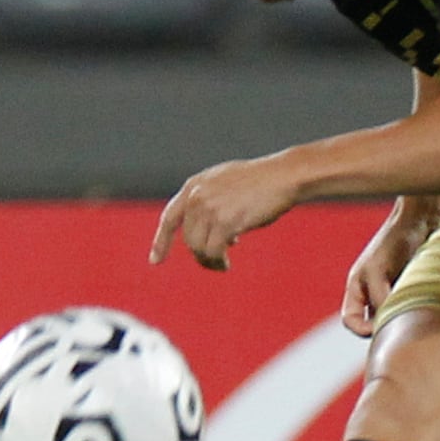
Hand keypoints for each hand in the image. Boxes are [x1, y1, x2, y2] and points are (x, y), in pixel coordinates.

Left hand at [150, 156, 301, 270]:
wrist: (284, 176)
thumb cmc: (263, 182)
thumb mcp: (227, 184)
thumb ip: (211, 203)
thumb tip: (211, 234)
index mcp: (195, 185)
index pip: (170, 218)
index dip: (161, 241)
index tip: (155, 261)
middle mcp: (197, 196)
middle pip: (188, 238)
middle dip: (200, 253)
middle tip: (217, 262)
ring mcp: (210, 208)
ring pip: (198, 247)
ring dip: (209, 260)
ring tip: (222, 264)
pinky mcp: (226, 221)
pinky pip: (213, 251)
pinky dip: (218, 262)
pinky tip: (226, 264)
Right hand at [341, 207, 434, 335]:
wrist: (423, 221)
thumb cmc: (396, 240)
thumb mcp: (379, 270)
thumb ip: (378, 296)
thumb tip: (385, 323)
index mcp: (357, 288)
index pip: (351, 321)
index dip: (361, 329)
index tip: (380, 328)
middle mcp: (373, 294)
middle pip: (374, 324)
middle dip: (386, 326)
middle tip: (403, 322)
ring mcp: (393, 294)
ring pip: (394, 319)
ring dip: (403, 319)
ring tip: (416, 308)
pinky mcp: (412, 292)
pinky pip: (411, 311)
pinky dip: (417, 312)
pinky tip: (426, 304)